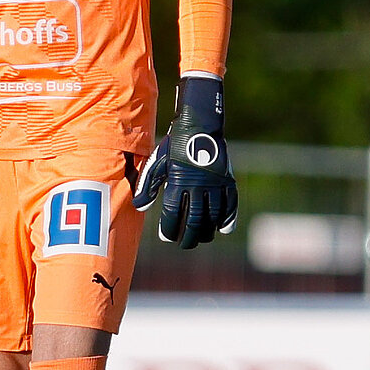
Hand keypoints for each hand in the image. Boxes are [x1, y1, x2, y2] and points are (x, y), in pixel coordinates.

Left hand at [133, 75, 238, 249]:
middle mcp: (197, 185)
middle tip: (184, 244)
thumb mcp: (157, 163)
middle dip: (187, 237)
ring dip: (206, 231)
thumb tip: (140, 208)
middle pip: (193, 220)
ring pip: (212, 216)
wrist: (199, 125)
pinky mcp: (227, 180)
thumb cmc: (174, 145)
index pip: (172, 214)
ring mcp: (214, 184)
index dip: (169, 229)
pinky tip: (223, 230)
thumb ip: (148, 186)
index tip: (167, 236)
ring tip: (201, 238)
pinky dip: (228, 219)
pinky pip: (230, 205)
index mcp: (177, 182)